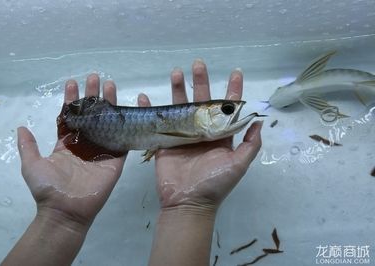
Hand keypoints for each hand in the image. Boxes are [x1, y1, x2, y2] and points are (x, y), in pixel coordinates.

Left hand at [18, 74, 125, 225]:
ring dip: (109, 103)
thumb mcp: (31, 165)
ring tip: (110, 85)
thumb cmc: (48, 188)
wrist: (66, 210)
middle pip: (91, 114)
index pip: (71, 116)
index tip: (72, 82)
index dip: (72, 99)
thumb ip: (28, 146)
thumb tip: (21, 127)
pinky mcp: (115, 158)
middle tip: (95, 77)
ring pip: (107, 122)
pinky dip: (126, 124)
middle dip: (92, 95)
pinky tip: (128, 108)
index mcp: (67, 143)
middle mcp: (86, 143)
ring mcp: (102, 149)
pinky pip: (122, 139)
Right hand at [138, 60, 262, 209]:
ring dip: (177, 88)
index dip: (232, 89)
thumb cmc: (215, 183)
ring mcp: (182, 134)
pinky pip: (157, 120)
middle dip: (201, 81)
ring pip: (180, 105)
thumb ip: (250, 144)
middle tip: (199, 64)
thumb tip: (259, 120)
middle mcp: (202, 130)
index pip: (227, 108)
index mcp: (220, 135)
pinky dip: (150, 108)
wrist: (188, 202)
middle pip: (202, 100)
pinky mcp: (165, 140)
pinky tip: (144, 96)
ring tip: (176, 72)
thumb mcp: (238, 164)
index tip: (235, 72)